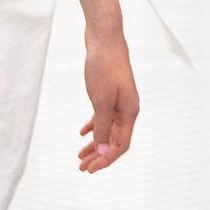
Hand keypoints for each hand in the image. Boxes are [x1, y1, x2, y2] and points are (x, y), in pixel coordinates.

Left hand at [78, 31, 138, 171]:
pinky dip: (93, 127)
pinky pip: (103, 117)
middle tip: (82, 168)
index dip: (106, 159)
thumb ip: (102, 127)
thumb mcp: (101, 101)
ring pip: (107, 130)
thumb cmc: (104, 68)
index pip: (120, 145)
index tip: (90, 170)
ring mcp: (119, 101)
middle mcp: (128, 110)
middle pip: (114, 140)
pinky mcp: (110, 93)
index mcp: (130, 113)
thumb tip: (102, 152)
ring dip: (95, 144)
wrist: (105, 39)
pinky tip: (82, 133)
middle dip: (98, 155)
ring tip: (80, 156)